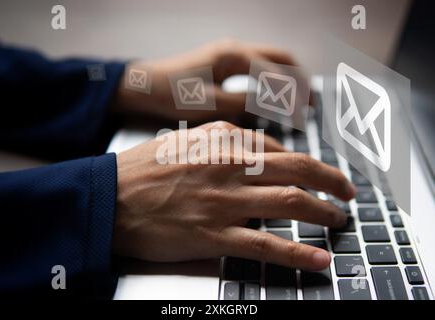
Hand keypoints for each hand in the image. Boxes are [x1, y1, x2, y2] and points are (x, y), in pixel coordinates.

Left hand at [113, 39, 305, 121]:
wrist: (144, 85)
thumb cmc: (171, 93)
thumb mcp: (208, 102)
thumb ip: (241, 102)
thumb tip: (271, 105)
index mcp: (234, 56)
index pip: (276, 73)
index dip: (294, 95)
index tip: (305, 114)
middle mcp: (235, 49)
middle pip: (281, 59)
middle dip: (299, 79)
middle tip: (311, 103)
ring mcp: (229, 54)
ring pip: (270, 61)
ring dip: (287, 78)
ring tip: (299, 101)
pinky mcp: (223, 63)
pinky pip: (256, 68)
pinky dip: (271, 80)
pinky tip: (272, 96)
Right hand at [113, 121, 354, 270]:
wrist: (108, 198)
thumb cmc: (142, 170)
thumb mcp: (185, 142)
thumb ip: (221, 145)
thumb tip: (254, 155)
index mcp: (222, 139)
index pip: (278, 148)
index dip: (305, 161)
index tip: (316, 171)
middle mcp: (230, 165)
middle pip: (297, 168)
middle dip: (331, 180)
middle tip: (346, 191)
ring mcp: (225, 200)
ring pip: (291, 202)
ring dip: (323, 212)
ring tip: (338, 220)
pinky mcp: (215, 234)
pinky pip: (267, 244)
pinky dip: (299, 252)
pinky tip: (319, 258)